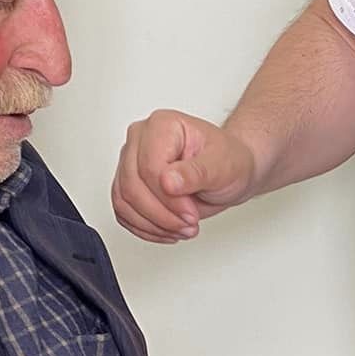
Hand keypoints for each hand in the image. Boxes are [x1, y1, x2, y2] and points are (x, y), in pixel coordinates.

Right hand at [113, 110, 257, 243]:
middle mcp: (141, 139)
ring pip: (123, 201)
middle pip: (132, 186)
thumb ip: (195, 173)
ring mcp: (131, 161)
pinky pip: (123, 212)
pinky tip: (168, 230)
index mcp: (162, 125)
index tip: (191, 214)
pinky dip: (145, 228)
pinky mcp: (128, 183)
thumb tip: (168, 182)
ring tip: (181, 228)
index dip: (169, 199)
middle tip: (188, 224)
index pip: (149, 168)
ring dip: (154, 224)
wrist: (231, 171)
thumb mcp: (222, 166)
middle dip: (161, 215)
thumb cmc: (228, 161)